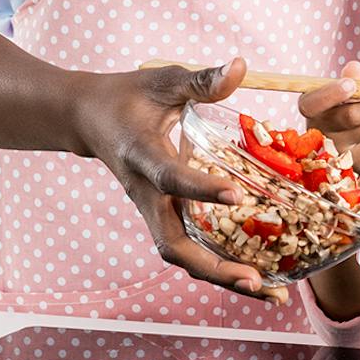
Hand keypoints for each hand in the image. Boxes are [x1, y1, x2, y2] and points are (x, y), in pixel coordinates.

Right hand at [70, 58, 286, 303]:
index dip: (201, 188)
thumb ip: (202, 80)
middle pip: (174, 245)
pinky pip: (188, 250)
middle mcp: (145, 194)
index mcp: (142, 156)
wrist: (89, 118)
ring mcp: (152, 210)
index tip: (236, 193)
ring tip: (270, 293)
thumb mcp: (163, 80)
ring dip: (222, 278)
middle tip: (258, 280)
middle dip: (215, 268)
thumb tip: (240, 66)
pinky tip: (257, 276)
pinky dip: (219, 267)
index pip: (171, 178)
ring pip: (182, 257)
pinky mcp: (161, 216)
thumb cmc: (128, 96)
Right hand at [298, 60, 359, 177]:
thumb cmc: (348, 110)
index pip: (314, 102)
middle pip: (351, 116)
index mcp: (311, 108)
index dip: (331, 94)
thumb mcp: (348, 92)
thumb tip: (355, 68)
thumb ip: (353, 80)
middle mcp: (319, 132)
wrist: (352, 146)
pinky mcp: (358, 164)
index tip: (351, 84)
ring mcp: (338, 152)